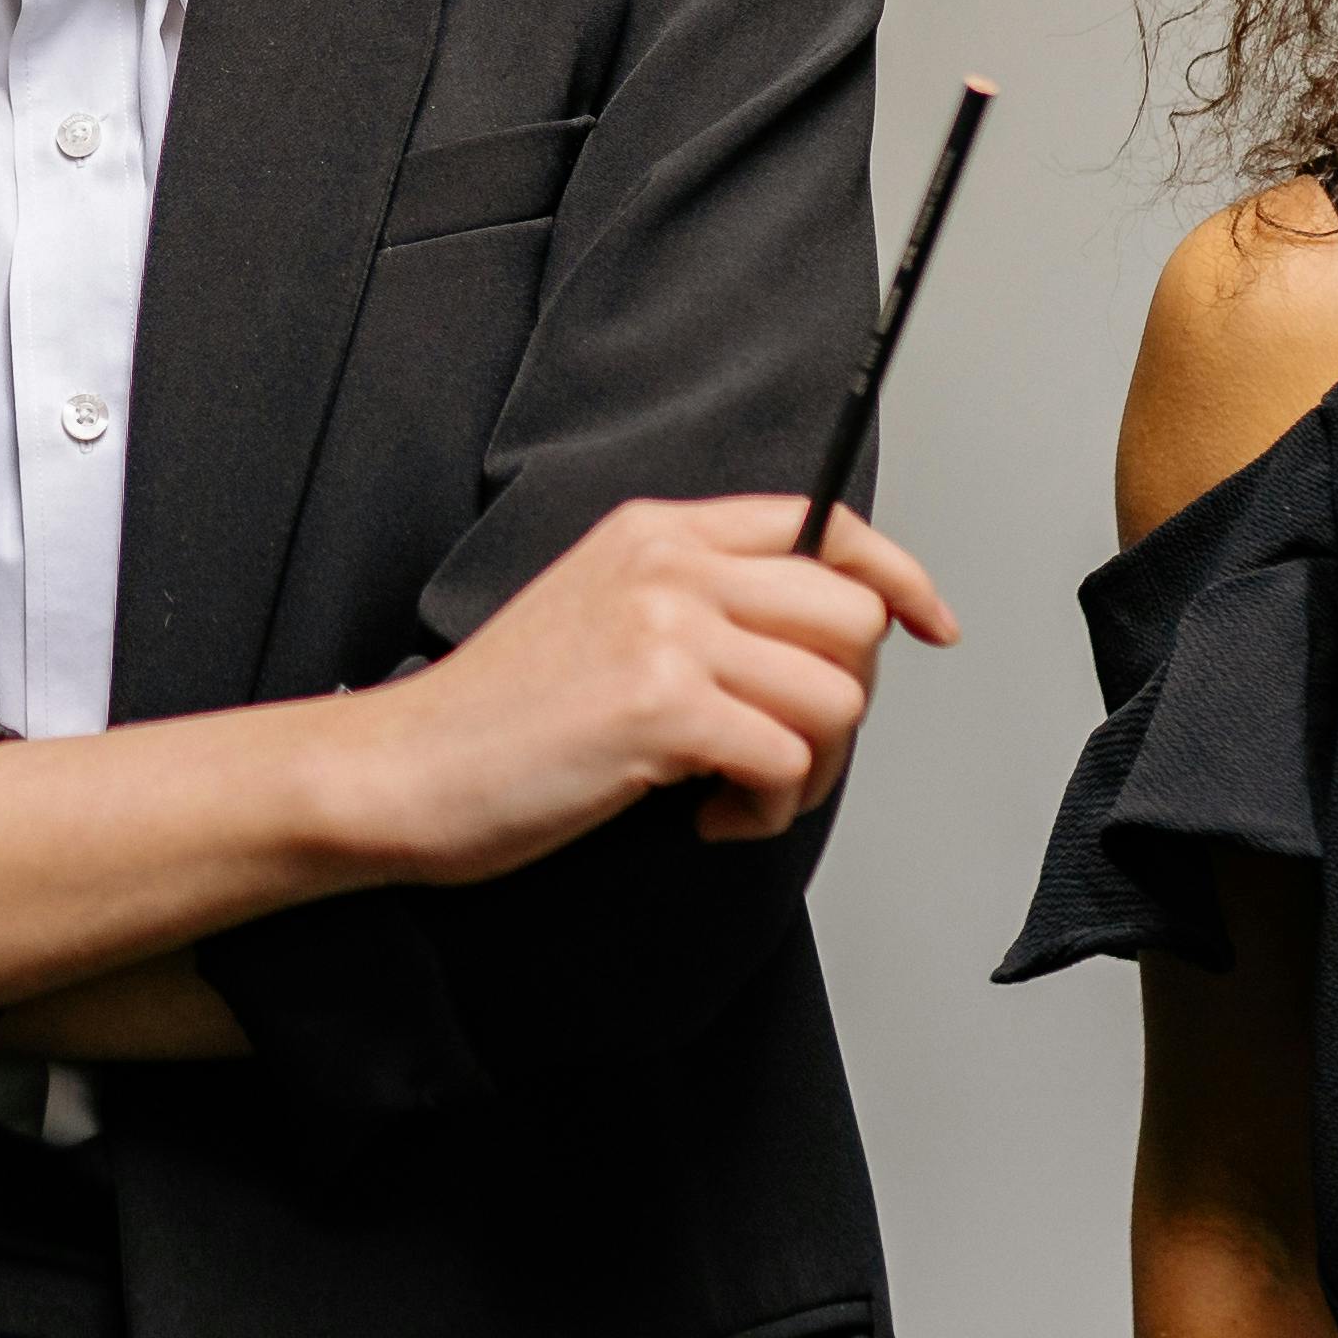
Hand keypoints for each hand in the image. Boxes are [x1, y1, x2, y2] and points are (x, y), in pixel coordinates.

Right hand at [340, 496, 955, 883]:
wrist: (404, 770)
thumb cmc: (501, 716)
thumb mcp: (601, 610)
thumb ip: (698, 600)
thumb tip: (818, 640)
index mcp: (656, 529)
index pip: (822, 521)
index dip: (899, 576)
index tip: (932, 625)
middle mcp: (667, 563)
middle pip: (851, 614)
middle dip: (844, 702)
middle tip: (783, 753)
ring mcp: (665, 629)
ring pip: (836, 694)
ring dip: (810, 769)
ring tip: (736, 792)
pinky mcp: (660, 706)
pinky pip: (788, 760)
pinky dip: (764, 808)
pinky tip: (702, 816)